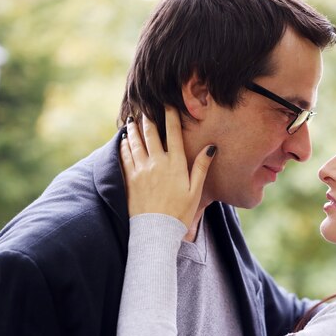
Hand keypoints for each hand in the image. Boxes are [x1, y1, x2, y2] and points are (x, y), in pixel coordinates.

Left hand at [120, 107, 215, 229]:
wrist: (156, 231)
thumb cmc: (180, 212)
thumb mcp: (196, 190)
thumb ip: (201, 167)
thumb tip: (211, 147)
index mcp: (175, 164)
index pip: (173, 133)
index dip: (170, 116)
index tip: (168, 104)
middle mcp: (157, 163)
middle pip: (150, 134)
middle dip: (148, 118)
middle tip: (145, 107)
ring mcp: (141, 170)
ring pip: (135, 143)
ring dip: (134, 129)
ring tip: (132, 119)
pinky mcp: (130, 180)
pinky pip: (125, 157)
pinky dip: (124, 146)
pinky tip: (124, 140)